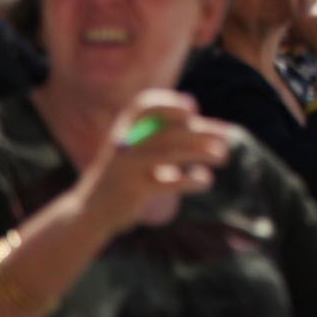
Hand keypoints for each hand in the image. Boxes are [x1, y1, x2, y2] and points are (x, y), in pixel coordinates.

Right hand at [74, 91, 231, 237]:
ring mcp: (127, 168)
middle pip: (167, 131)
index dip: (168, 104)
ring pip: (169, 153)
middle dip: (201, 132)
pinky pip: (167, 182)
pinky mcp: (133, 191)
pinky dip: (191, 180)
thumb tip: (207, 118)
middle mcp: (124, 145)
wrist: (89, 212)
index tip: (192, 109)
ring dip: (201, 152)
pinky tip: (206, 181)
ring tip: (224, 156)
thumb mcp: (136, 150)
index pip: (144, 106)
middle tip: (227, 136)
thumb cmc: (124, 176)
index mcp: (123, 129)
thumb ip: (167, 134)